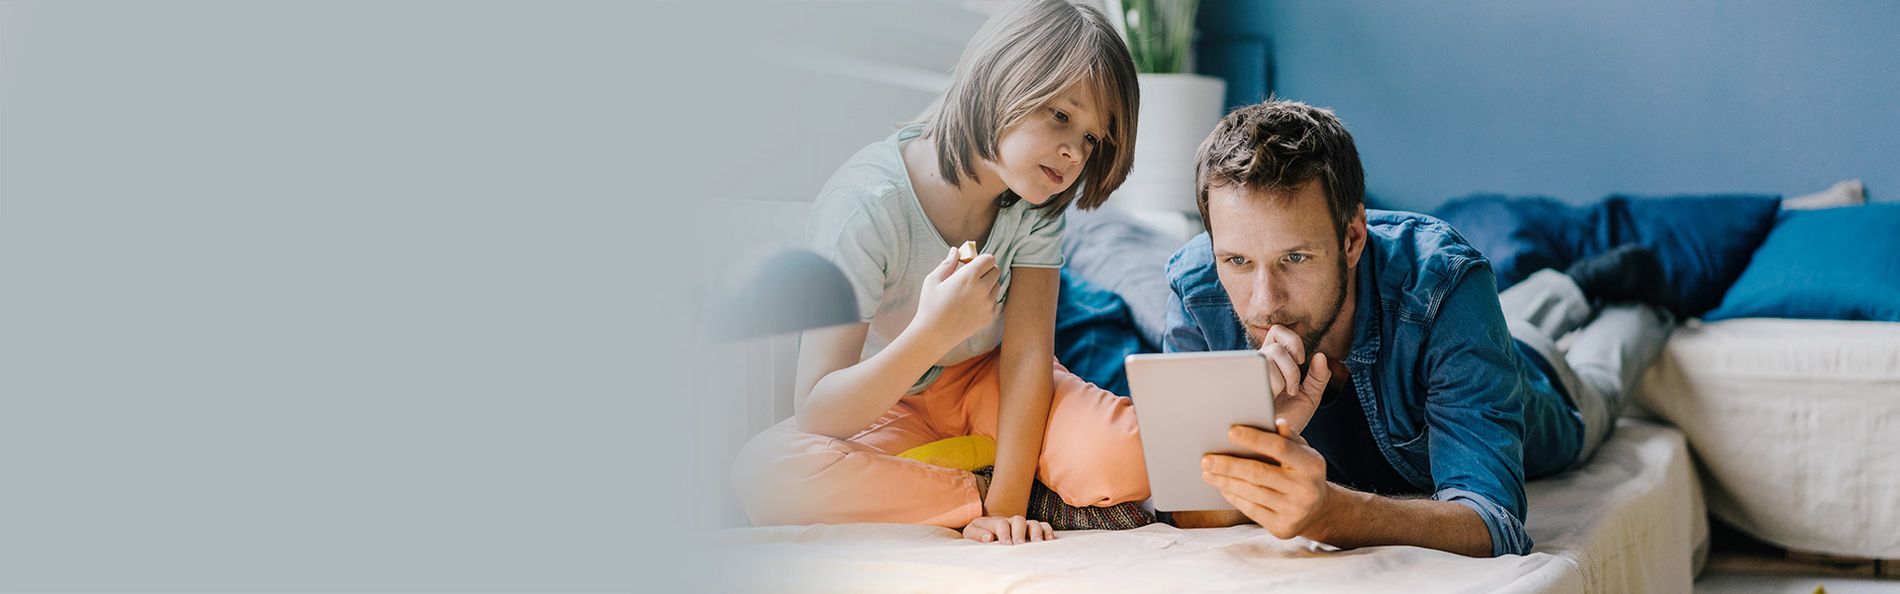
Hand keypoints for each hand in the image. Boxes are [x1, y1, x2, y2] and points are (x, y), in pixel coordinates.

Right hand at [915, 248, 1000, 344]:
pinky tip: (972, 303)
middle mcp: (982, 289)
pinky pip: (994, 301)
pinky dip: (987, 298)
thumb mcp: (933, 280)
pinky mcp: (989, 316)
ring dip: (988, 283)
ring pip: (997, 285)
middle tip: (973, 275)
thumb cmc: (930, 305)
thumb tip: (956, 250)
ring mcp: (988, 304)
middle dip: (987, 269)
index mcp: (969, 276)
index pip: (989, 259)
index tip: (972, 263)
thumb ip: (948, 263)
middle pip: (996, 270)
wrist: (934, 334)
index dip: (982, 259)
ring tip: (971, 290)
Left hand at [962, 515, 1052, 543]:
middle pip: (1018, 520)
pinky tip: (1049, 540)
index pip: (1001, 523)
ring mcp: (1023, 526)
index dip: (1004, 533)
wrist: (986, 531)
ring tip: (1037, 544)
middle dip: (1020, 532)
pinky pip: (1044, 526)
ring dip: (1036, 532)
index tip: (1006, 545)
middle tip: (1020, 545)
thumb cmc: (978, 535)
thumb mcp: (970, 534)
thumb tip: (989, 537)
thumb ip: (977, 534)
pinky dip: (1048, 531)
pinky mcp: (1033, 531)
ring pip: (1033, 523)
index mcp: (994, 522)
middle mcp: (1011, 522)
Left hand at [1201, 419, 1337, 539]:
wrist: (1320, 511)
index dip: (1254, 438)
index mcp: (1311, 464)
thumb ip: (1288, 438)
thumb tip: (1275, 422)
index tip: (1230, 431)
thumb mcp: (1303, 453)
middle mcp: (1305, 489)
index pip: (1279, 447)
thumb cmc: (1303, 473)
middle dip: (1229, 465)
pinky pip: (1251, 510)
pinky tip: (1222, 487)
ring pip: (1251, 492)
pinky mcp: (1282, 527)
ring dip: (1225, 481)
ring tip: (1208, 472)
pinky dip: (1233, 497)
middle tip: (1206, 459)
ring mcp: (1294, 510)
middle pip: (1258, 473)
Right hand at [1258, 325, 1331, 434]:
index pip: (1278, 332)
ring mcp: (1247, 374)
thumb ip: (1319, 377)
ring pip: (1267, 359)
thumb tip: (1321, 356)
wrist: (1275, 442)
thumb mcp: (1310, 396)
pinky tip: (1269, 399)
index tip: (1301, 361)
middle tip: (1292, 389)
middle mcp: (1258, 363)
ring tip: (1279, 397)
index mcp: (1273, 360)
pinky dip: (1270, 386)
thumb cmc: (1290, 419)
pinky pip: (1256, 374)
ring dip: (1282, 379)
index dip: (1293, 341)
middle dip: (1291, 369)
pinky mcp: (1239, 385)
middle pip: (1276, 347)